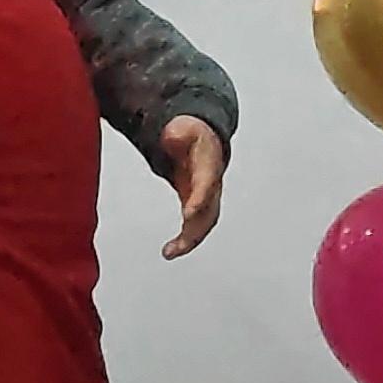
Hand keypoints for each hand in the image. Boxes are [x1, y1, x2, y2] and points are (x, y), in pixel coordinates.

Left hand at [158, 116, 228, 258]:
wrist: (202, 141)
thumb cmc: (192, 136)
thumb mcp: (184, 129)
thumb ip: (179, 133)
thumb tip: (172, 136)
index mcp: (209, 165)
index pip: (207, 184)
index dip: (200, 199)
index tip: (188, 213)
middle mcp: (212, 186)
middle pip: (209, 211)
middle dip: (196, 229)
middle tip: (179, 245)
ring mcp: (206, 198)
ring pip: (204, 224)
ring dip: (190, 241)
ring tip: (170, 253)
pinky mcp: (197, 206)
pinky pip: (195, 227)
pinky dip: (185, 241)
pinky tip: (170, 251)